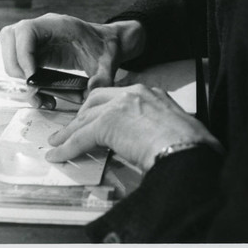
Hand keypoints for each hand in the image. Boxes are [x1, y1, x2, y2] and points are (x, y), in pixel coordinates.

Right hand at [0, 13, 144, 106]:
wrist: (108, 45)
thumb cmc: (106, 49)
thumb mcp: (107, 64)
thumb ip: (102, 77)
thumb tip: (91, 91)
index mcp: (58, 25)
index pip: (26, 30)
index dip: (22, 53)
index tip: (32, 77)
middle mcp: (43, 28)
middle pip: (10, 40)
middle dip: (17, 68)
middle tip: (35, 88)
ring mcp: (37, 39)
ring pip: (10, 52)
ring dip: (18, 76)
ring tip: (39, 96)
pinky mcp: (37, 52)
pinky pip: (20, 63)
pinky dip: (25, 80)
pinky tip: (42, 95)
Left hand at [45, 84, 221, 171]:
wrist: (186, 149)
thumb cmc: (189, 144)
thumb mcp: (172, 126)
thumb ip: (155, 126)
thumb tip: (147, 140)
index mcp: (151, 93)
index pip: (119, 97)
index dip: (104, 108)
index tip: (98, 118)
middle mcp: (134, 93)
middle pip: (97, 101)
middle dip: (83, 115)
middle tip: (74, 128)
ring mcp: (120, 105)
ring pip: (86, 118)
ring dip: (70, 132)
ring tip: (59, 143)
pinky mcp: (108, 122)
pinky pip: (80, 137)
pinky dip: (67, 147)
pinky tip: (59, 155)